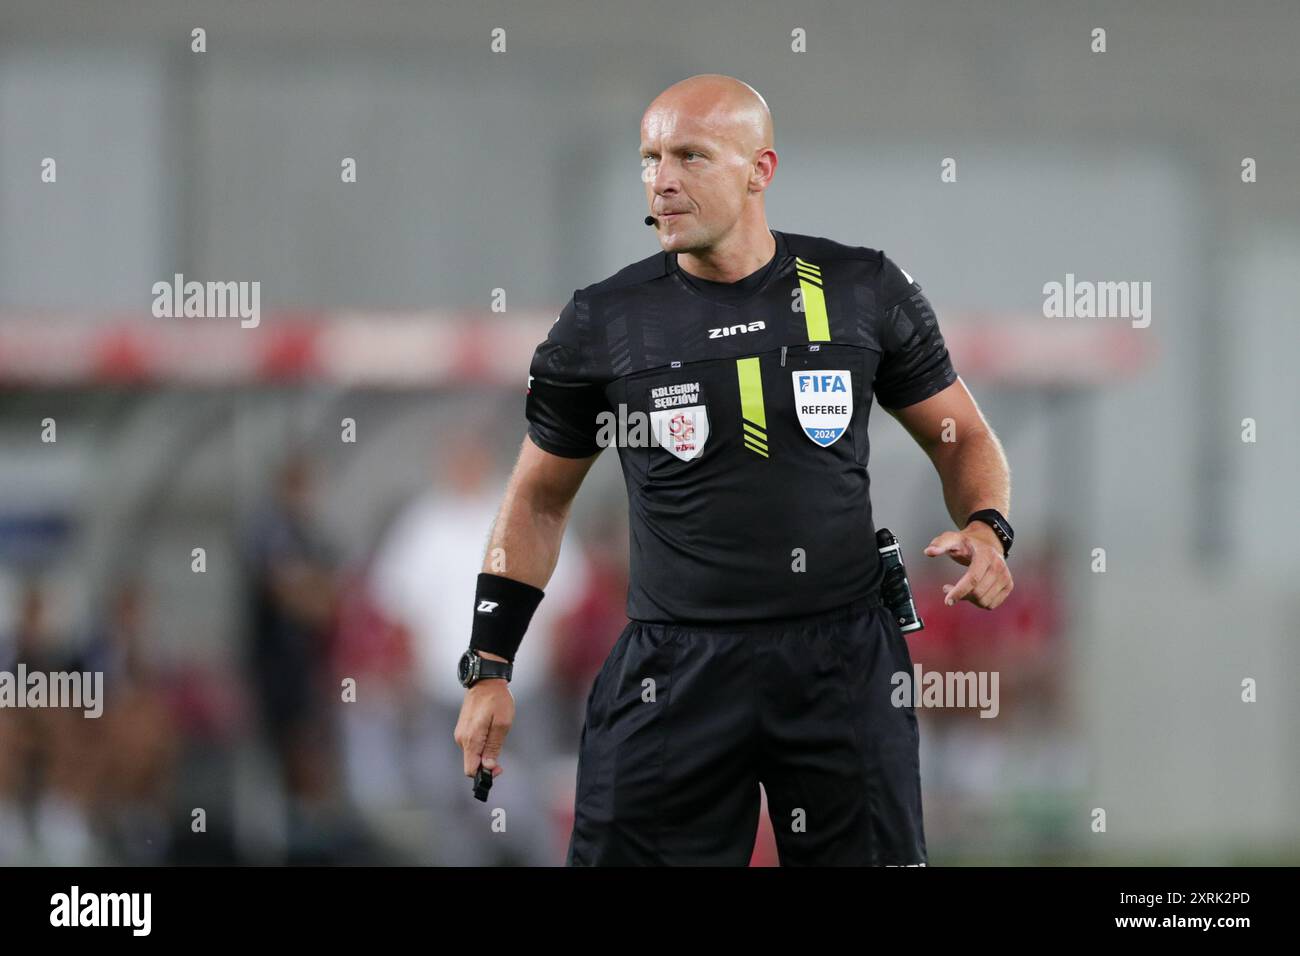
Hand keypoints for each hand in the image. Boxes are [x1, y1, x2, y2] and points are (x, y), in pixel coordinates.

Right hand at [453, 655, 514, 781]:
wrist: (485, 680)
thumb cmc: (497, 700)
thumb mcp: (502, 723)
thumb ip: (493, 746)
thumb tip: (487, 766)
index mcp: (471, 739)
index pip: (470, 770)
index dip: (484, 774)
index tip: (499, 768)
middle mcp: (462, 739)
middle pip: (471, 764)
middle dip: (486, 765)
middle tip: (501, 755)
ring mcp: (461, 733)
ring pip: (472, 754)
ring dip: (484, 753)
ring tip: (497, 736)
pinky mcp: (463, 729)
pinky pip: (471, 745)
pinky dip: (481, 746)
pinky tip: (491, 732)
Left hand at [923, 523, 1012, 609]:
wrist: (987, 541)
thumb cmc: (967, 542)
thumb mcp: (952, 539)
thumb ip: (940, 544)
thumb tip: (928, 551)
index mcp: (986, 555)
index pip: (973, 579)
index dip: (959, 591)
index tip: (947, 602)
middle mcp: (999, 566)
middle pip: (978, 593)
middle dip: (960, 595)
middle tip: (947, 588)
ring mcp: (1006, 576)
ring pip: (984, 602)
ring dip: (968, 599)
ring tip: (959, 588)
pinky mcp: (1008, 585)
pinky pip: (991, 605)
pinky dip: (978, 602)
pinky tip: (971, 592)